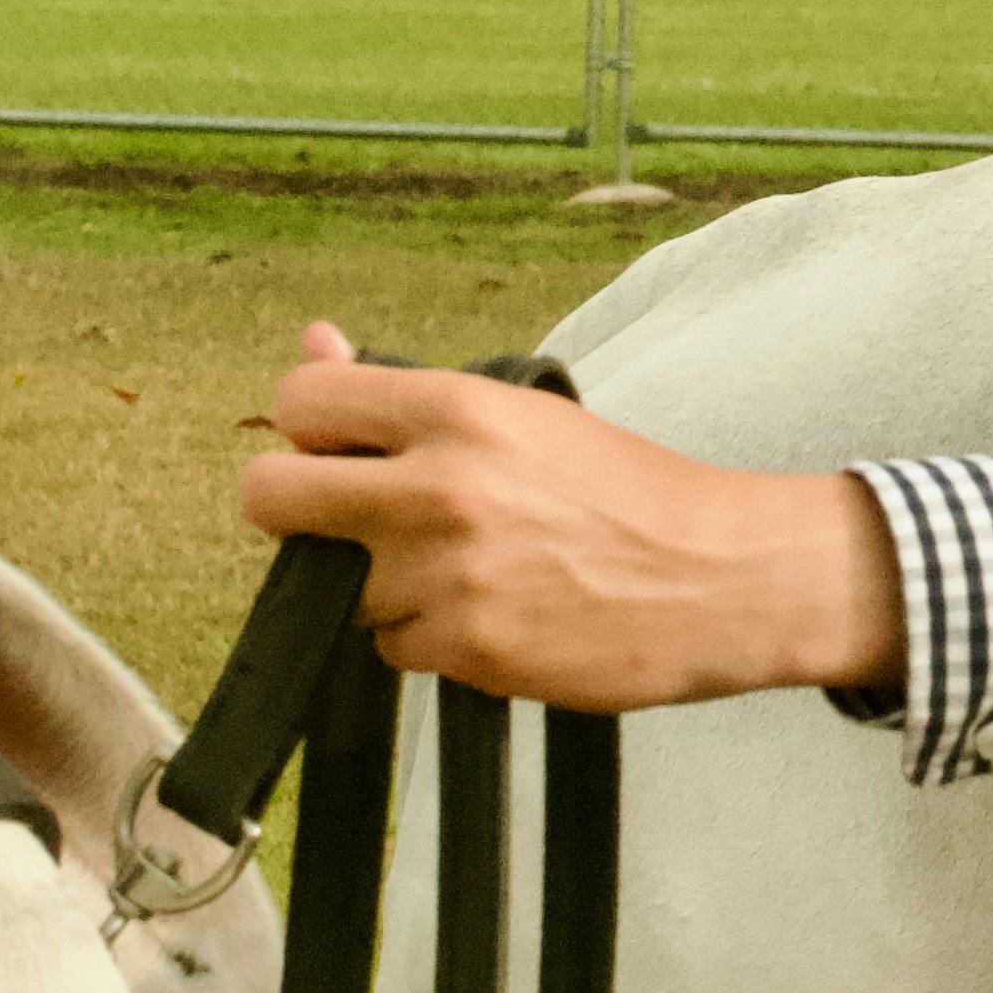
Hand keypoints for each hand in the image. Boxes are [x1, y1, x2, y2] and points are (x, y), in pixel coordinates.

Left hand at [234, 327, 908, 703]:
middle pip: (271, 497)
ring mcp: (447, 574)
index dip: (305, 429)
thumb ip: (404, 391)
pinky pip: (393, 647)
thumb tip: (313, 343)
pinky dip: (429, 638)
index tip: (331, 448)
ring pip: (338, 589)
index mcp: (457, 410)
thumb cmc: (628, 488)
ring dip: (381, 588)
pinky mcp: (466, 649)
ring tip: (464, 572)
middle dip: (289, 509)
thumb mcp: (522, 414)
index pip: (300, 403)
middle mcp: (439, 487)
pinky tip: (493, 614)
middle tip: (334, 519)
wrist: (722, 577)